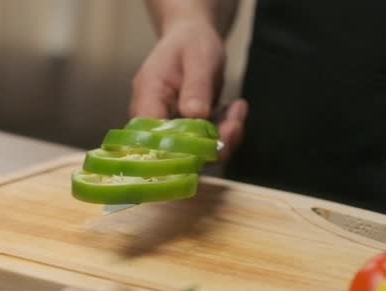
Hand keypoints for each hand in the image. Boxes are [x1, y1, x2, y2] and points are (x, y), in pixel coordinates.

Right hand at [129, 20, 246, 159]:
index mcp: (147, 99)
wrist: (191, 39)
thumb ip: (196, 86)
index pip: (153, 138)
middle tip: (236, 122)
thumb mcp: (199, 57)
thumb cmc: (190, 43)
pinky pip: (204, 147)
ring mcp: (167, 131)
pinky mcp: (184, 135)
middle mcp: (152, 121)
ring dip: (222, 139)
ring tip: (238, 108)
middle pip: (175, 153)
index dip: (180, 150)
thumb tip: (195, 114)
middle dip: (211, 144)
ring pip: (194, 154)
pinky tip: (235, 108)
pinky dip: (224, 134)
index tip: (212, 139)